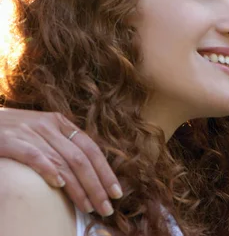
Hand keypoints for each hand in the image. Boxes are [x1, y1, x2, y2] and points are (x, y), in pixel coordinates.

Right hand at [0, 108, 121, 215]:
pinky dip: (48, 170)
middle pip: (82, 159)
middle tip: (107, 207)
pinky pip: (34, 156)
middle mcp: (48, 125)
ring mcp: (29, 131)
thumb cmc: (9, 131)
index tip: (117, 193)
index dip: (106, 172)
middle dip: (97, 186)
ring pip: (63, 161)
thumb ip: (60, 146)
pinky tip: (58, 185)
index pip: (91, 149)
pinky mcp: (9, 140)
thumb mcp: (39, 132)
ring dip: (79, 187)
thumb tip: (85, 173)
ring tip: (89, 206)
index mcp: (59, 122)